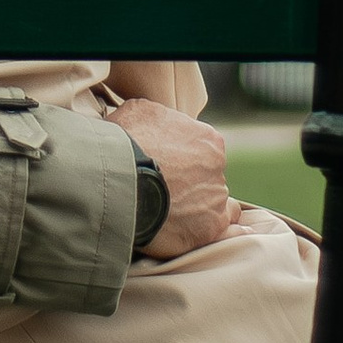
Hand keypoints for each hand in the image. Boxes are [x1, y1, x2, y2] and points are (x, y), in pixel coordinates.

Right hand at [110, 97, 239, 259]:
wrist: (117, 179)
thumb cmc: (124, 142)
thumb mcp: (139, 111)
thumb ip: (161, 118)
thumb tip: (158, 126)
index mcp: (207, 139)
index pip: (201, 151)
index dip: (181, 161)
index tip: (165, 169)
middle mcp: (218, 167)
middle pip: (207, 177)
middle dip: (189, 184)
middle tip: (163, 191)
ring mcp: (216, 199)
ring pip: (212, 204)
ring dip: (196, 208)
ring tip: (170, 215)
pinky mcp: (209, 229)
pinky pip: (224, 231)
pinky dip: (214, 231)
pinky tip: (199, 231)